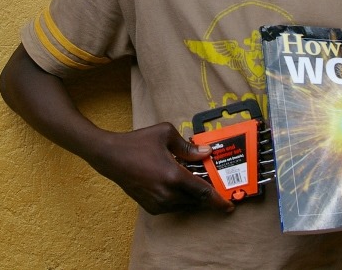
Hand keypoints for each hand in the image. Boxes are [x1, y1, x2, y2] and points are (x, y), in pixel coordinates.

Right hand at [89, 122, 234, 214]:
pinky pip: (173, 205)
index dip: (219, 200)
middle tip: (213, 182)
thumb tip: (206, 153)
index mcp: (173, 176)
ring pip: (185, 203)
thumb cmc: (137, 142)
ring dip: (193, 194)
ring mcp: (158, 203)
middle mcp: (167, 194)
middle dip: (206, 193)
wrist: (111, 156)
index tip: (230, 206)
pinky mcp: (150, 207)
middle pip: (196, 199)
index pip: (203, 193)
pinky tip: (178, 182)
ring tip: (193, 177)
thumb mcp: (165, 134)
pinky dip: (180, 197)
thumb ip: (188, 146)